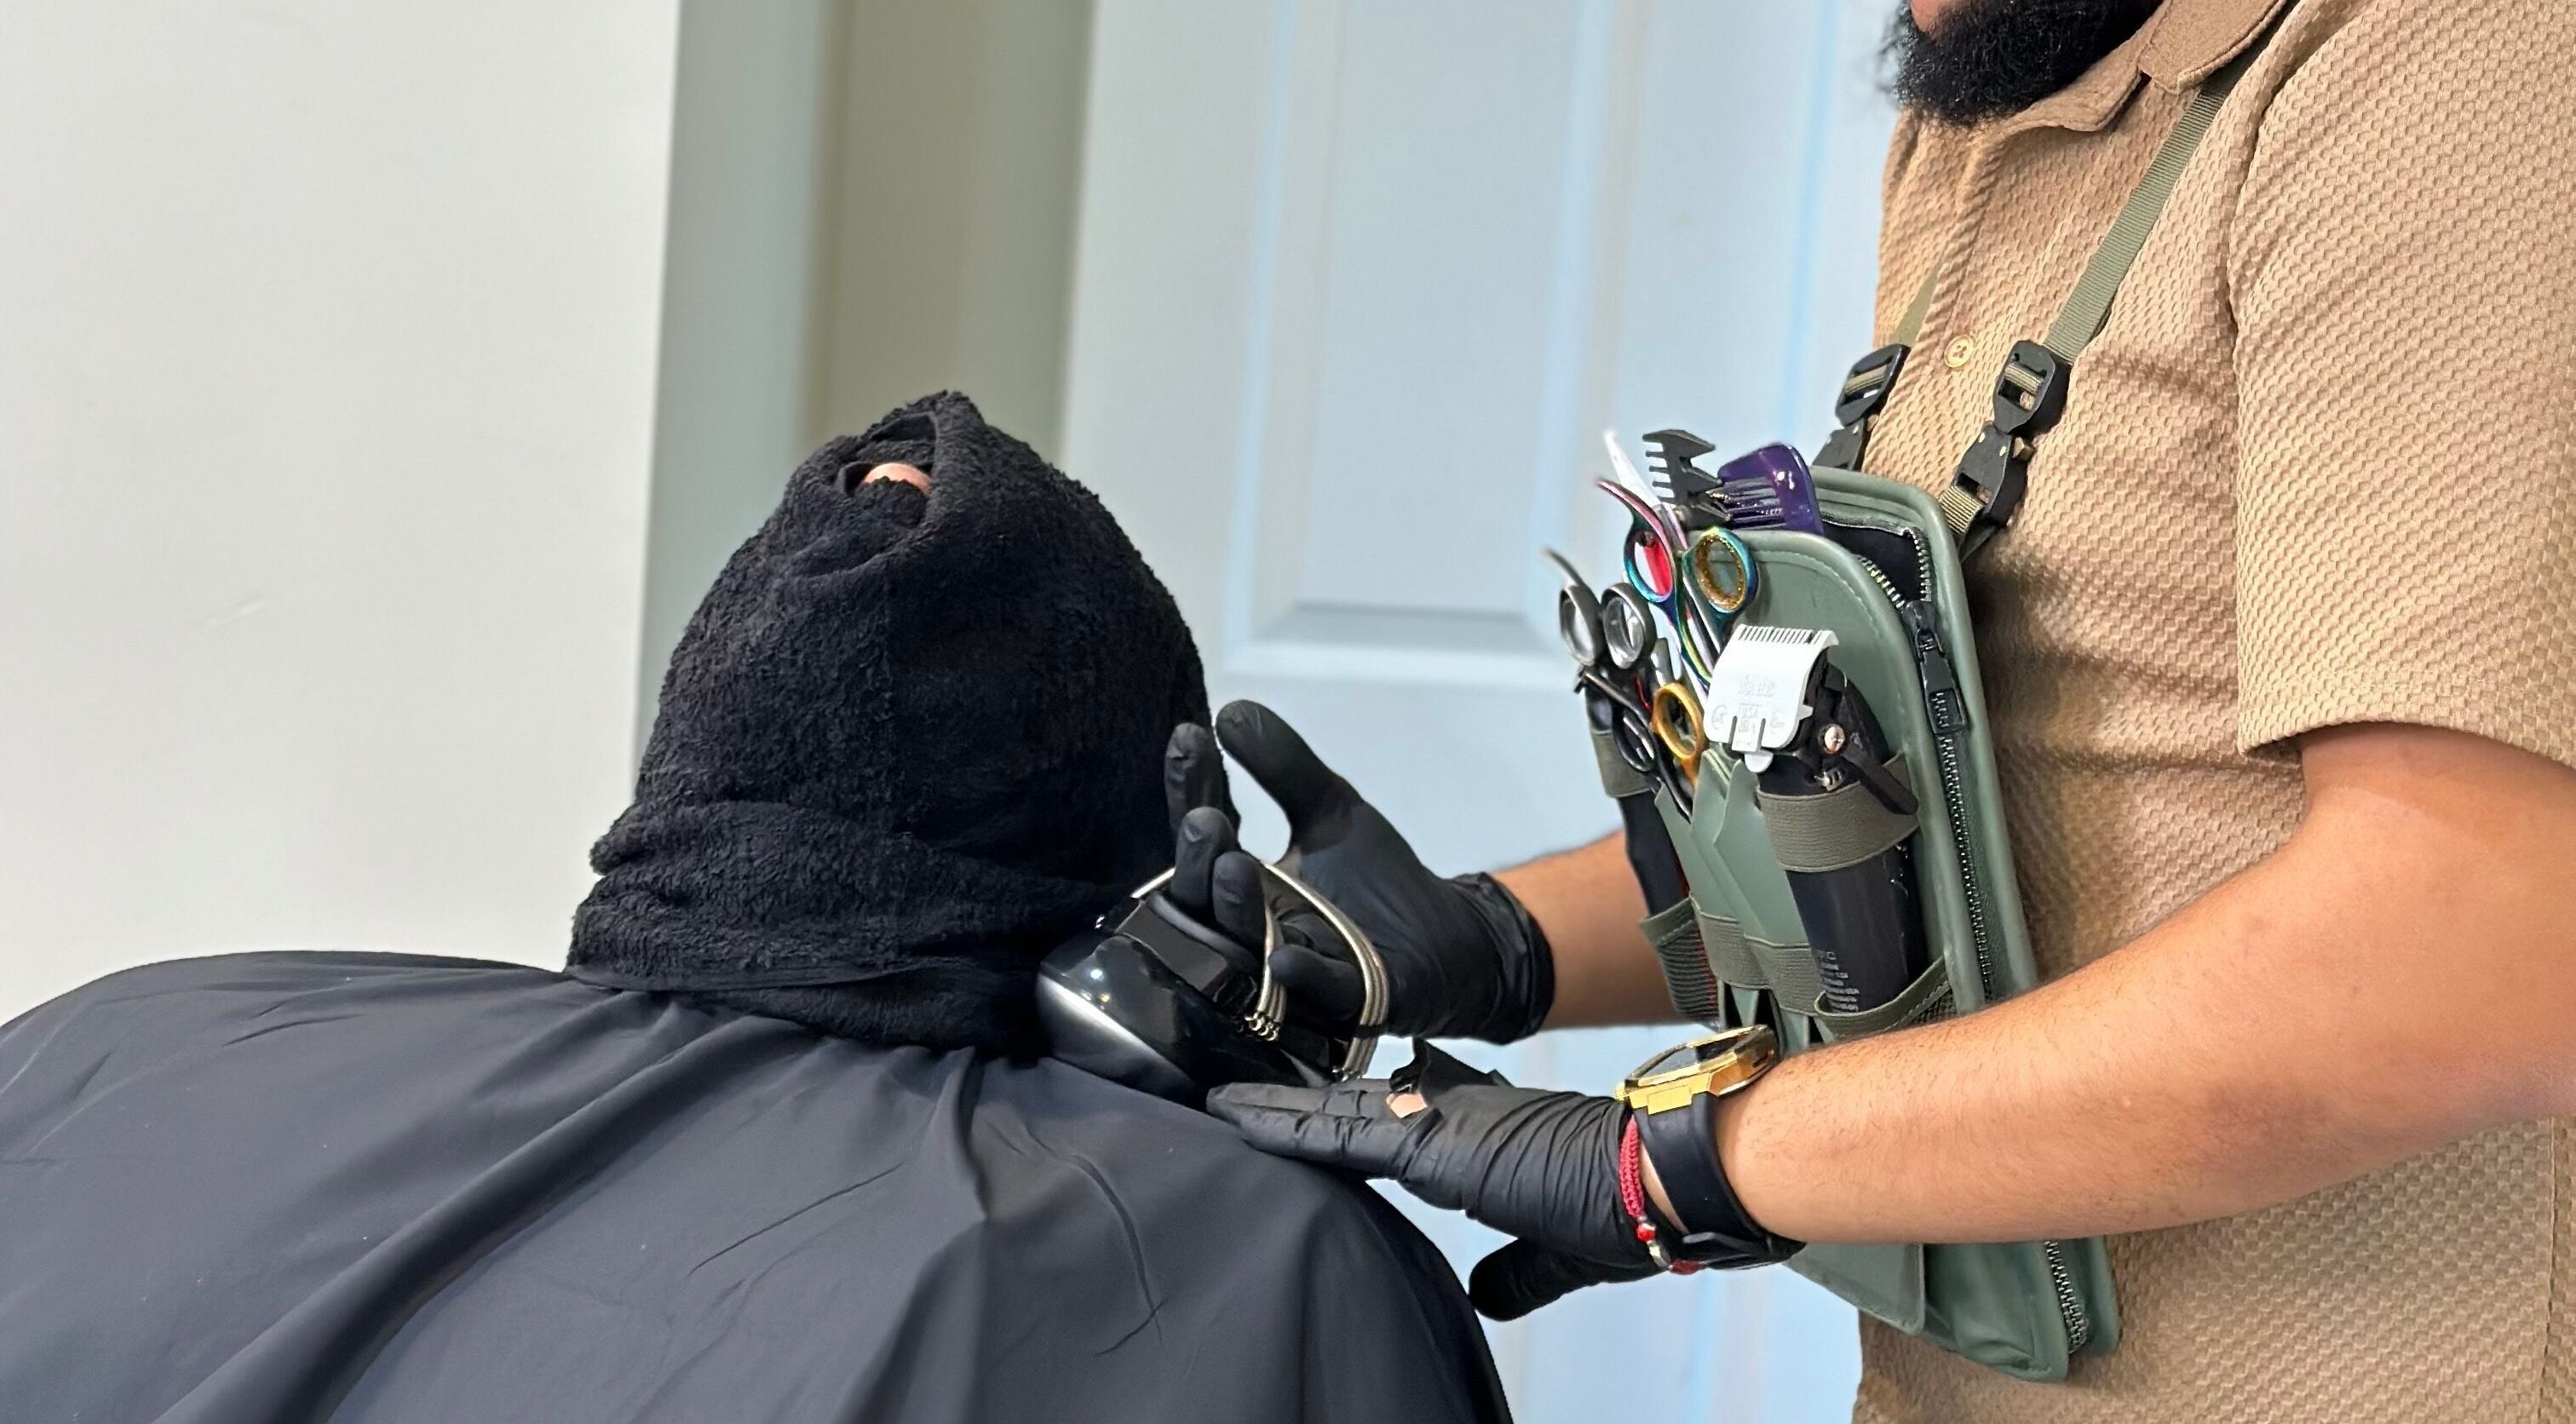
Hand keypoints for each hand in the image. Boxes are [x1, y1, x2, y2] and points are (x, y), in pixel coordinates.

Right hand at [1163, 702, 1555, 1042]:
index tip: (1189, 737)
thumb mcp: (1331, 809)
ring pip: (1248, 949)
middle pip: (1205, 901)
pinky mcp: (1350, 1000)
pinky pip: (1318, 993)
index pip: (1205, 835)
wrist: (1451, 942)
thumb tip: (1231, 710)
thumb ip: (1284, 766)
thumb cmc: (1378, 884)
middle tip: (1204, 819)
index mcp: (1243, 884)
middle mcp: (1252, 932)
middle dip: (1199, 860)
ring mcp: (1293, 974)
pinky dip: (1301, 976)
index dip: (1191, 790)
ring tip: (1234, 864)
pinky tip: (1286, 957)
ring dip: (1238, 910)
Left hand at [1205, 1067, 1655, 1318]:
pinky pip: (1338, 1133)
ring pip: (1334, 1110)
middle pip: (1353, 1102)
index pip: (1396, 1117)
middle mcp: (1452, 1113)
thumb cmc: (1626, 1207)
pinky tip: (1239, 1118)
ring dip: (1274, 1108)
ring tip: (1218, 1101)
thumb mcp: (1556, 1252)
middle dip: (1297, 1100)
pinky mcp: (1431, 1143)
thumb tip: (1484, 1294)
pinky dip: (1286, 1126)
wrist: (1657, 1179)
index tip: (1312, 1107)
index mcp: (1479, 1132)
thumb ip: (1514, 1270)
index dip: (1348, 1110)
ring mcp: (1440, 1121)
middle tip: (1240, 1092)